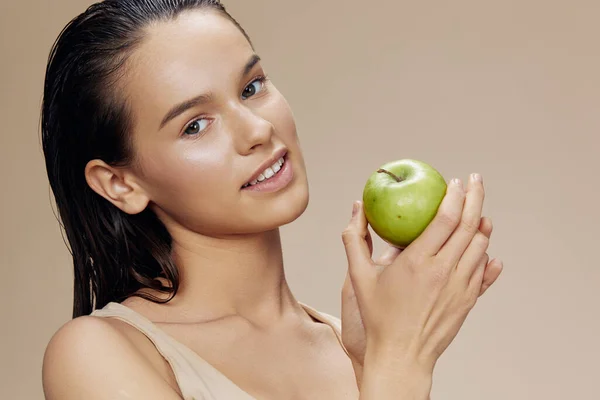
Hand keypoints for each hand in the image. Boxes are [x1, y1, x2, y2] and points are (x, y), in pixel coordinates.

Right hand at [341, 174, 502, 376]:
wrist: (402, 355)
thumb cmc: (378, 316)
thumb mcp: (359, 276)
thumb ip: (355, 239)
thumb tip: (357, 207)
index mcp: (418, 262)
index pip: (446, 218)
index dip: (455, 196)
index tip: (456, 181)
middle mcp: (444, 271)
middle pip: (470, 225)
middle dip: (476, 197)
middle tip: (477, 181)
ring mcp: (461, 287)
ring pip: (481, 246)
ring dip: (482, 224)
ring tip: (478, 212)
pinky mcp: (469, 300)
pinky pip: (485, 270)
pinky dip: (487, 254)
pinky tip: (486, 249)